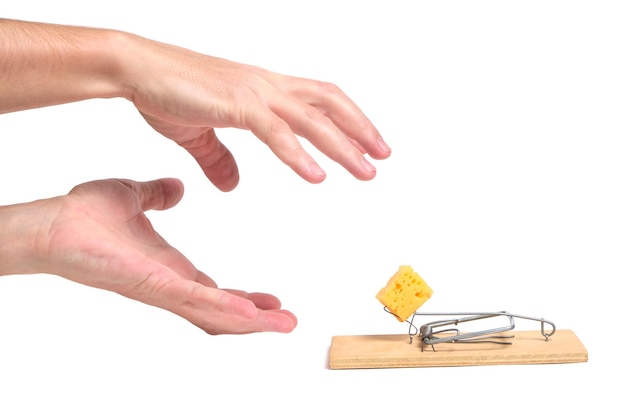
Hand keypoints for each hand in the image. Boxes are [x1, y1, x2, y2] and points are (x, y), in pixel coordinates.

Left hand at [26, 178, 296, 333]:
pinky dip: (226, 309)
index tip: (271, 300)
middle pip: (222, 311)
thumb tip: (175, 188)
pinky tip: (253, 312)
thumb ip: (157, 195)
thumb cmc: (84, 218)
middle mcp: (170, 286)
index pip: (214, 291)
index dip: (244, 298)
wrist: (52, 224)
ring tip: (284, 324)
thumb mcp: (134, 198)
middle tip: (289, 322)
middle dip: (257, 320)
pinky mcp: (153, 285)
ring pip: (215, 314)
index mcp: (169, 270)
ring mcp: (163, 290)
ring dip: (252, 323)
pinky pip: (195, 301)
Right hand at [125, 35, 390, 190]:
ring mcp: (253, 93)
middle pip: (328, 103)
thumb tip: (232, 185)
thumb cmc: (166, 91)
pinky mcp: (236, 104)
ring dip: (342, 146)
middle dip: (360, 130)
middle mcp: (266, 86)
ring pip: (312, 118)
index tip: (366, 143)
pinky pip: (275, 131)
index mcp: (262, 89)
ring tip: (366, 172)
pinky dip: (299, 155)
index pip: (318, 99)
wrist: (135, 68)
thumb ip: (220, 161)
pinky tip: (317, 176)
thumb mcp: (199, 136)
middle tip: (382, 157)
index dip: (347, 119)